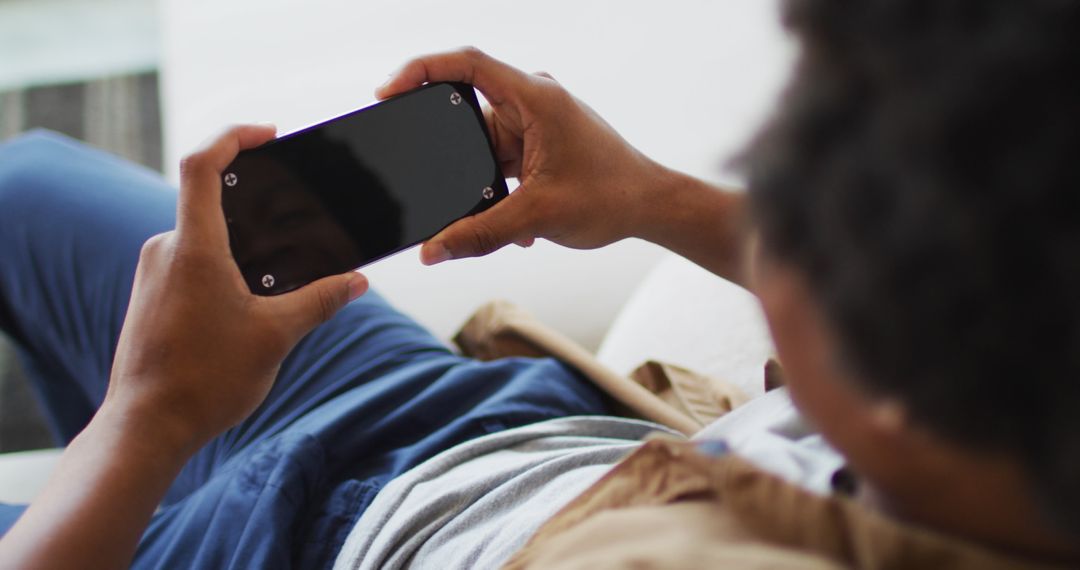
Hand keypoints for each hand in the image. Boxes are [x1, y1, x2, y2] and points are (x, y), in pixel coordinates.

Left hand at [105, 124, 368, 448]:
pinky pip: (191, 262)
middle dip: (256, 206)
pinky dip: (224, 266)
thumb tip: (357, 282)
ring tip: (279, 272)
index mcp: (192, 248)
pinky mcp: (151, 296)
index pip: (201, 164)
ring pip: (203, 237)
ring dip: (242, 243)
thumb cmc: (205, 381)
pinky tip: (250, 300)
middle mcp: (164, 250)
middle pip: (210, 201)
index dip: (234, 136)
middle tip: (297, 217)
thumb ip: (320, 301)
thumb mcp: (276, 337)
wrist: (146, 427)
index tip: (269, 134)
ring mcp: (153, 273)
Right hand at [377, 47, 672, 263]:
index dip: (420, 70)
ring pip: (482, 146)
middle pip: (467, 113)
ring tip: (503, 210)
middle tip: (438, 179)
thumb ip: (479, 234)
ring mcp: (534, 124)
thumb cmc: (611, 197)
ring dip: (482, 182)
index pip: (467, 63)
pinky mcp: (536, 145)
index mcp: (535, 97)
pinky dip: (498, 191)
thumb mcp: (537, 217)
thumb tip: (432, 251)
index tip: (388, 92)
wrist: (651, 208)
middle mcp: (532, 102)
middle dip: (453, 152)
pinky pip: (498, 161)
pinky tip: (515, 221)